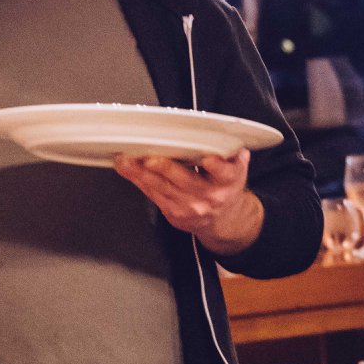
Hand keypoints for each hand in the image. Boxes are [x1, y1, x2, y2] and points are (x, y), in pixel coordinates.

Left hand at [116, 150, 262, 256]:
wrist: (222, 219)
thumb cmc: (225, 188)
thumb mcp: (237, 171)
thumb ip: (234, 158)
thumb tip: (234, 145)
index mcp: (228, 181)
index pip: (224, 173)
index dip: (216, 166)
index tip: (208, 159)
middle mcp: (209, 196)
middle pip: (186, 181)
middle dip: (166, 169)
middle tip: (150, 159)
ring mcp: (189, 206)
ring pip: (163, 188)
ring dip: (142, 174)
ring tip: (127, 161)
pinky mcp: (173, 212)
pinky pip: (152, 195)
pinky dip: (138, 180)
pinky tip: (128, 170)